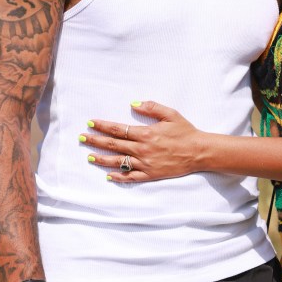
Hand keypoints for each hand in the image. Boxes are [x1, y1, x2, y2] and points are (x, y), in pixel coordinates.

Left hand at [82, 101, 201, 182]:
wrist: (199, 152)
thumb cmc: (185, 132)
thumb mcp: (171, 114)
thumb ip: (152, 107)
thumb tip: (133, 104)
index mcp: (146, 133)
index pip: (118, 129)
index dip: (102, 126)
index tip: (90, 123)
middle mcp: (142, 149)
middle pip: (114, 145)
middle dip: (96, 141)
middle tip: (82, 138)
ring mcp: (145, 164)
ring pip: (118, 161)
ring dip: (102, 159)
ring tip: (89, 156)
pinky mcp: (150, 174)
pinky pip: (131, 177)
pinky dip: (118, 177)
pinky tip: (108, 175)